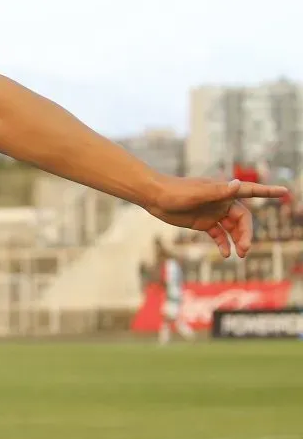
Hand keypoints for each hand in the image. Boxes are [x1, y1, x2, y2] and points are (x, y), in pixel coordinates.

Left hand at [145, 177, 288, 257]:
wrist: (155, 197)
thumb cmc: (175, 191)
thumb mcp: (197, 193)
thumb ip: (217, 191)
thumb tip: (237, 184)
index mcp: (223, 190)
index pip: (250, 191)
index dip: (268, 191)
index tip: (284, 192)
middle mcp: (222, 201)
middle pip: (243, 219)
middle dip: (247, 233)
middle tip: (245, 248)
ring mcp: (213, 212)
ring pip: (233, 228)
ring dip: (238, 240)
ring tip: (239, 254)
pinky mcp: (203, 222)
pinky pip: (219, 235)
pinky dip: (224, 243)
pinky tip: (226, 254)